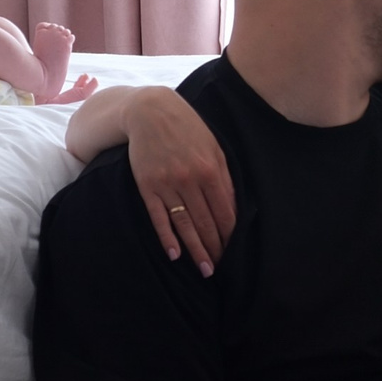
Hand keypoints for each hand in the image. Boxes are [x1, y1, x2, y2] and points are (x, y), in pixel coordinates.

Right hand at [126, 89, 235, 275]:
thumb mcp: (214, 147)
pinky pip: (159, 217)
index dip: (230, 235)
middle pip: (206, 222)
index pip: (225, 212)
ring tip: (204, 269)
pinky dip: (167, 237)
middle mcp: (190, 180)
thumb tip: (234, 207)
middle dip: (215, 248)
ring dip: (195, 250)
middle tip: (220, 269)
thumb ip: (224, 177)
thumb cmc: (187, 128)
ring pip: (185, 224)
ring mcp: (167, 184)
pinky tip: (174, 255)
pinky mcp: (148, 186)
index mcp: (210, 170)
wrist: (149, 111)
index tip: (234, 252)